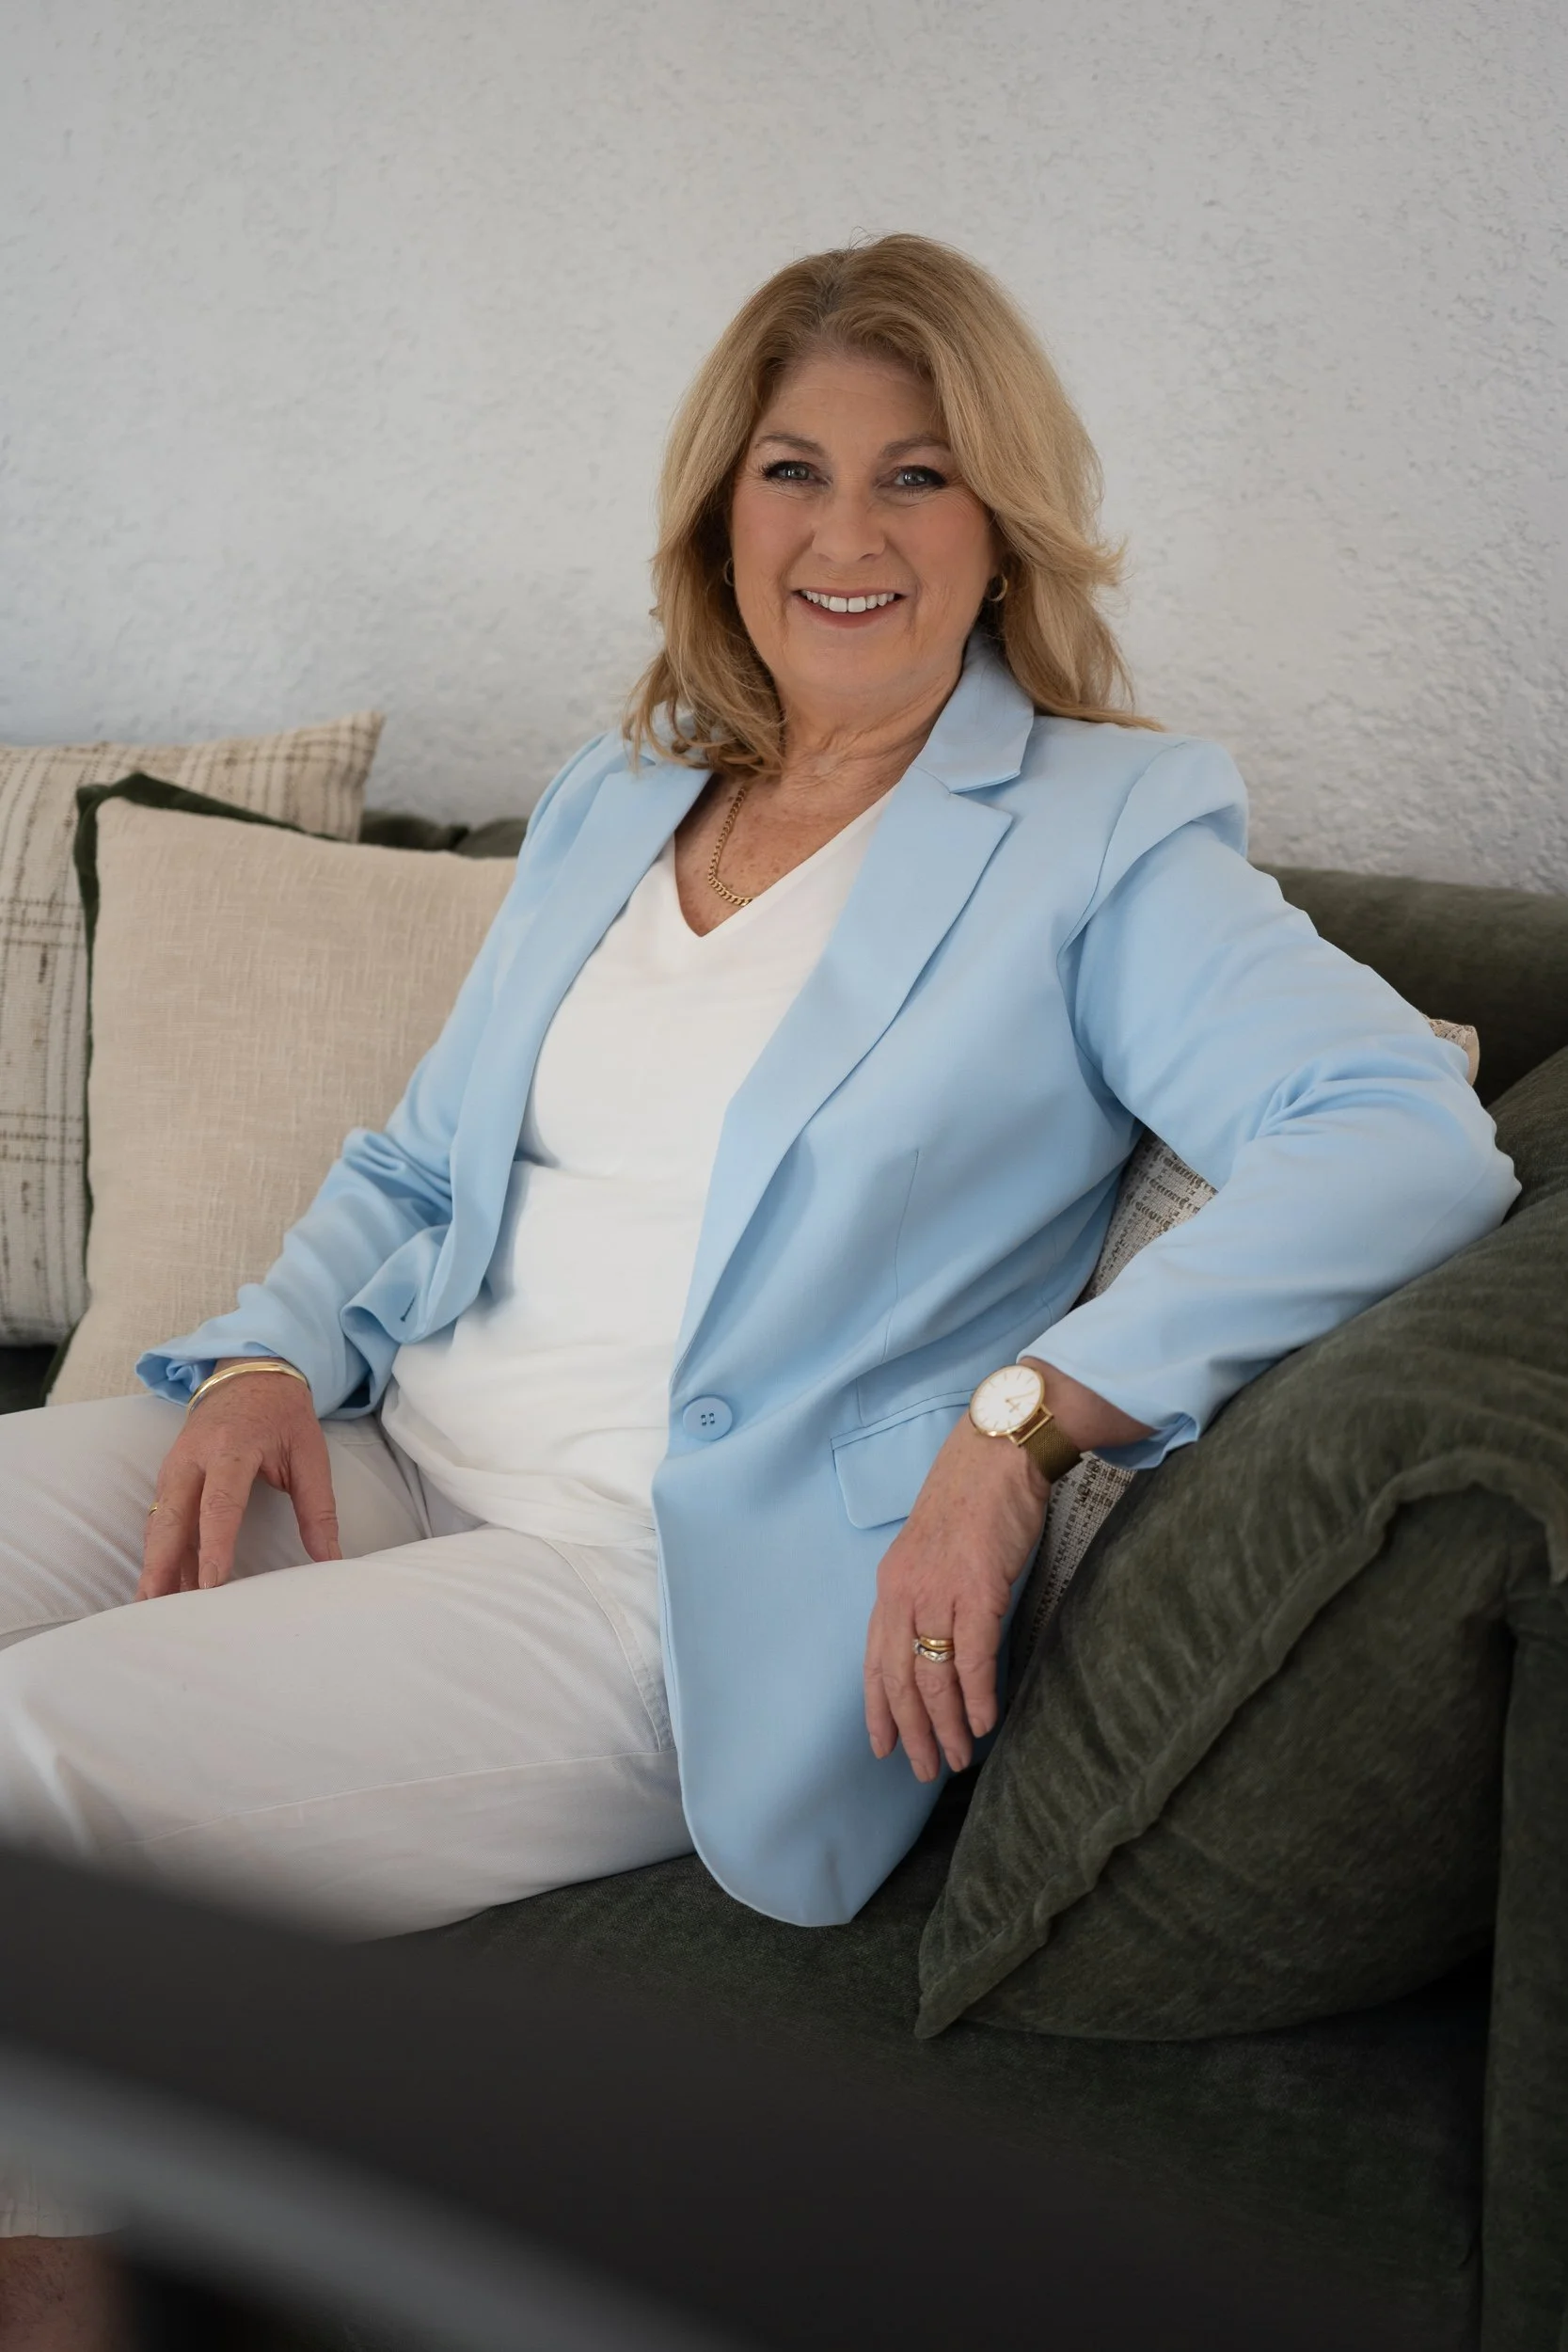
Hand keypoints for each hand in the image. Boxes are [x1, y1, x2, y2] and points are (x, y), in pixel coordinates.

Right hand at [139, 1361, 340, 1598]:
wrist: (251, 1373)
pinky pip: (160, 1517)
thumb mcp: (310, 1455)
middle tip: (156, 1607)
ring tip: (152, 1606)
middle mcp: (194, 1457)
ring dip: (155, 1563)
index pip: (220, 1503)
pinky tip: (164, 1583)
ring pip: (159, 1520)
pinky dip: (160, 1550)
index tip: (209, 1584)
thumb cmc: (284, 1416)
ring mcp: (175, 1465)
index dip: (214, 1545)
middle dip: (162, 1563)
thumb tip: (331, 1559)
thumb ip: (319, 1508)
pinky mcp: (169, 1475)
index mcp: (232, 1447)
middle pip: (171, 1516)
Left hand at [862, 1416, 1049, 1782]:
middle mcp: (905, 1592)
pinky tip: (983, 1722)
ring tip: (957, 1757)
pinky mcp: (977, 1588)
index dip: (878, 1708)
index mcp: (891, 1584)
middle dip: (911, 1731)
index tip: (882, 1746)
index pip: (875, 1659)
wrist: (998, 1453)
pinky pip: (972, 1655)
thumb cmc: (971, 1496)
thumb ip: (928, 1591)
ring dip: (945, 1724)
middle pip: (899, 1678)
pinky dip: (977, 1695)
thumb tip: (940, 1636)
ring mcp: (939, 1591)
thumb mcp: (932, 1548)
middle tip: (923, 1769)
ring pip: (933, 1675)